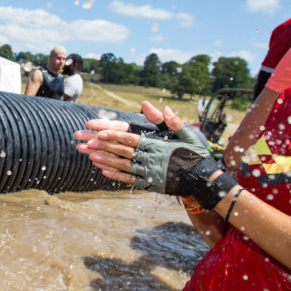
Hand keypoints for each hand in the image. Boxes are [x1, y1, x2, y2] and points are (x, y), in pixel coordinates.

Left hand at [76, 103, 228, 199]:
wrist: (203, 179)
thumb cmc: (195, 154)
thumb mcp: (187, 134)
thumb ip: (171, 121)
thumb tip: (158, 106)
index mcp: (157, 146)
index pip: (131, 140)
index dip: (114, 136)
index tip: (99, 133)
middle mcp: (151, 160)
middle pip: (122, 152)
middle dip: (104, 147)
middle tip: (87, 143)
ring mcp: (150, 173)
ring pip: (123, 166)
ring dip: (106, 161)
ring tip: (90, 156)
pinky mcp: (150, 184)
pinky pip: (130, 180)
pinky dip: (117, 175)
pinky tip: (103, 171)